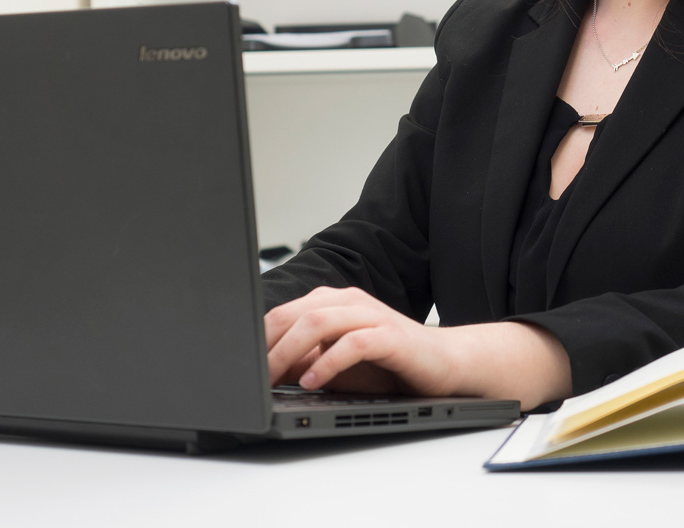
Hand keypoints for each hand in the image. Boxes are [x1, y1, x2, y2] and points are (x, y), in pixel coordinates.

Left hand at [264, 286, 456, 395]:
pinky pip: (353, 343)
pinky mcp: (390, 336)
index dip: (259, 338)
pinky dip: (328, 362)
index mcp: (334, 302)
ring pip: (320, 321)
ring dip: (290, 352)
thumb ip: (305, 361)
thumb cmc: (388, 364)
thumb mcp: (337, 365)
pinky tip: (313, 382)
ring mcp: (371, 315)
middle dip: (268, 345)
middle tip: (251, 376)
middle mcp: (350, 302)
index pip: (286, 312)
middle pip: (297, 313)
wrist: (442, 363)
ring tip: (274, 379)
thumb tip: (266, 373)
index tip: (241, 366)